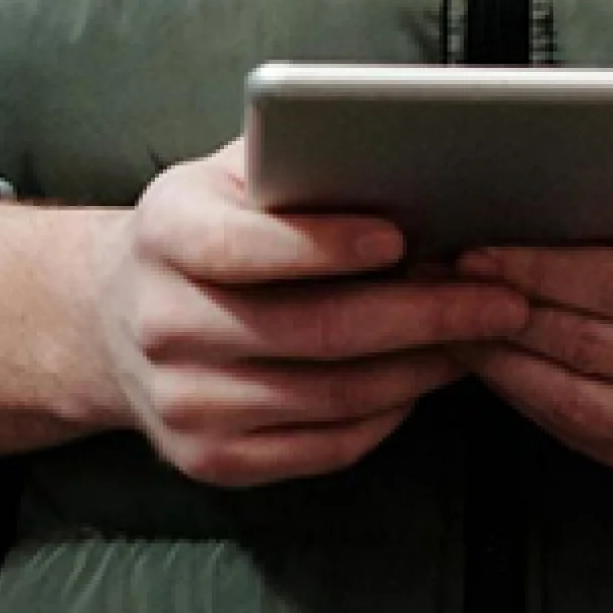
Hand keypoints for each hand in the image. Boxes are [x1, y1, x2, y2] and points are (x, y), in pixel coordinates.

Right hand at [91, 140, 532, 488]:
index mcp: (164, 234)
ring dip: (420, 367)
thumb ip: (290, 161)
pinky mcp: (210, 460)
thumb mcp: (225, 175)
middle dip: (421, 314)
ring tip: (478, 335)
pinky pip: (324, 446)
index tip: (402, 236)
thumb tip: (393, 153)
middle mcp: (163, 323)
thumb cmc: (203, 226)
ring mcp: (184, 403)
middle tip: (496, 298)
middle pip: (311, 329)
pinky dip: (389, 413)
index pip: (244, 246)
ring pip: (330, 395)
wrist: (115, 319)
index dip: (326, 244)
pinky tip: (424, 377)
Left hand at [452, 154, 612, 498]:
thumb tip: (559, 143)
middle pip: (600, 348)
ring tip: (451, 317)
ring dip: (507, 364)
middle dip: (507, 312)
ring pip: (588, 405)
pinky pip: (600, 440)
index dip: (544, 268)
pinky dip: (539, 401)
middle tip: (438, 278)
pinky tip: (501, 361)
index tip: (477, 245)